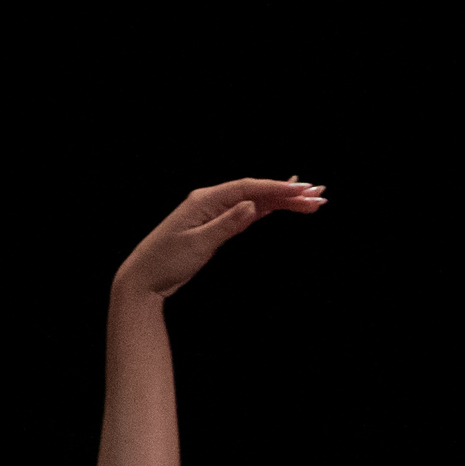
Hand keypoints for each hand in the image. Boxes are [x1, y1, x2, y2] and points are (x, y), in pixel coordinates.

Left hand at [114, 179, 325, 300]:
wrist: (146, 277)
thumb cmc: (167, 261)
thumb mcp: (198, 243)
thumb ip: (226, 224)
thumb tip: (251, 205)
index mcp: (205, 200)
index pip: (248, 189)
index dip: (277, 188)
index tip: (303, 190)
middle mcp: (210, 201)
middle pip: (255, 193)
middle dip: (287, 194)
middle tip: (318, 196)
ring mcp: (213, 212)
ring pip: (254, 202)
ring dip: (281, 202)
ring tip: (309, 202)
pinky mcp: (215, 225)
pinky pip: (246, 213)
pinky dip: (266, 210)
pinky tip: (281, 207)